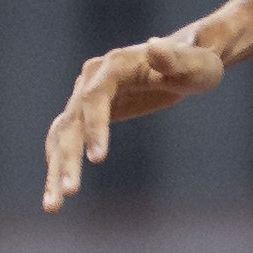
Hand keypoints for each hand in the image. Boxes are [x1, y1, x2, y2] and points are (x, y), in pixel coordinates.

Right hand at [41, 34, 225, 209]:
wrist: (188, 59)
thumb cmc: (198, 62)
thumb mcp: (196, 64)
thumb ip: (176, 59)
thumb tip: (154, 45)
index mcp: (114, 66)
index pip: (95, 98)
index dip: (94, 127)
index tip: (97, 159)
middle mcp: (91, 79)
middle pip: (70, 121)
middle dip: (67, 159)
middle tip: (68, 194)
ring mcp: (85, 96)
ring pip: (62, 135)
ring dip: (55, 170)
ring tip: (53, 207)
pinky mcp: (88, 114)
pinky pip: (67, 141)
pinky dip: (60, 166)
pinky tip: (56, 196)